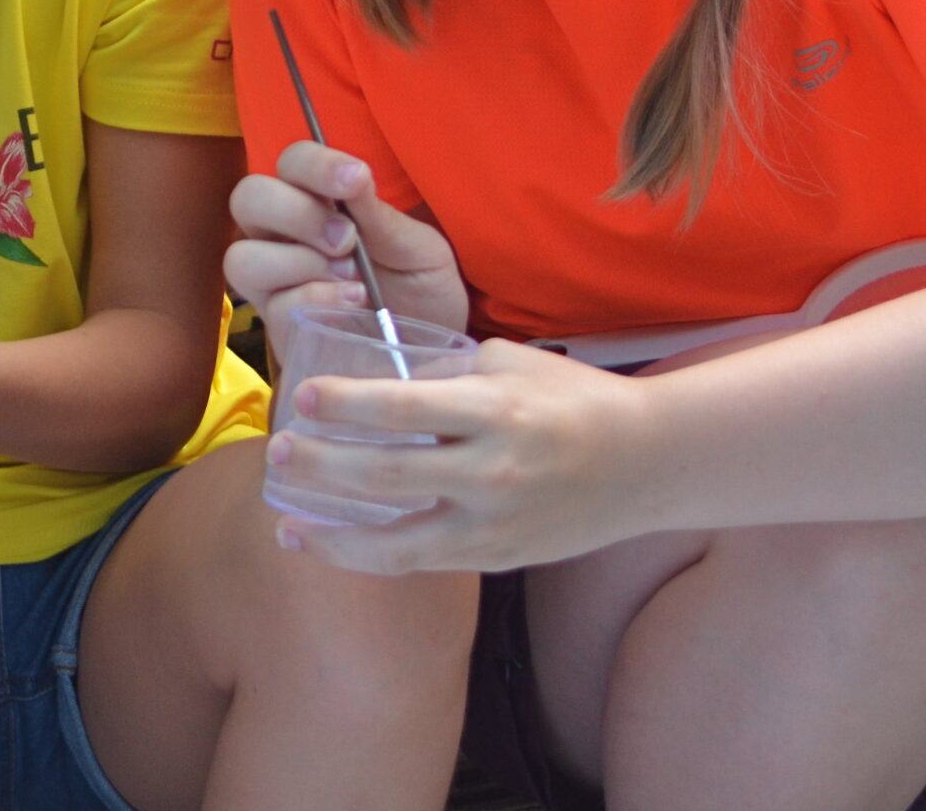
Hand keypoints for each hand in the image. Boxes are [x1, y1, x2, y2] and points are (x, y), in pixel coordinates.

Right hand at [226, 141, 468, 335]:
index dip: (314, 164)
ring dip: (298, 261)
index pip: (291, 162)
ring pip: (243, 257)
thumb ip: (383, 219)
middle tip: (346, 238)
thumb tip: (355, 178)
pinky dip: (314, 299)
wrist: (431, 355)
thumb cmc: (422, 291)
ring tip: (352, 277)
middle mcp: (283, 236)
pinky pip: (273, 306)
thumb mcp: (419, 251)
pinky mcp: (280, 327)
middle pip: (248, 198)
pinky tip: (352, 305)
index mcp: (317, 202)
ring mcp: (275, 283)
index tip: (356, 180)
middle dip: (297, 213)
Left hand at [265, 339, 659, 573]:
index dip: (346, 404)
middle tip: (276, 452)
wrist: (648, 462)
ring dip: (333, 534)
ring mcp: (495, 523)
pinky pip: (423, 561)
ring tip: (286, 525)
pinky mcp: (498, 557)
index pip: (404, 409)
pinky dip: (372, 556)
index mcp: (495, 410)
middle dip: (321, 466)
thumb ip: (448, 375)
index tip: (303, 396)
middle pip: (386, 475)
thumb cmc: (574, 399)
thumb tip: (382, 380)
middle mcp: (492, 472)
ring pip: (398, 542)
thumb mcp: (511, 364)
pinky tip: (333, 545)